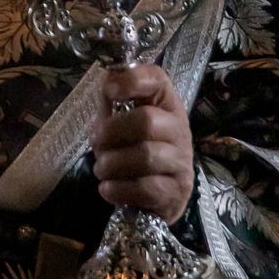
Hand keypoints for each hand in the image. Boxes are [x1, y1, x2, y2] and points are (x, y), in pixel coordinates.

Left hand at [90, 65, 194, 225]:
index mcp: (166, 106)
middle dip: (112, 132)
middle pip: (147, 121)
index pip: (158, 80)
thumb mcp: (122, 124)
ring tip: (102, 169)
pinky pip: (144, 188)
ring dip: (111, 164)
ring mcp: (181, 162)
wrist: (157, 198)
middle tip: (96, 143)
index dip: (133, 80)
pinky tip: (108, 188)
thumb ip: (112, 104)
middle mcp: (179, 130)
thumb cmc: (134, 151)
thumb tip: (106, 82)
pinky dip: (117, 189)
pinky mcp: (176, 192)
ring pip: (144, 156)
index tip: (109, 91)